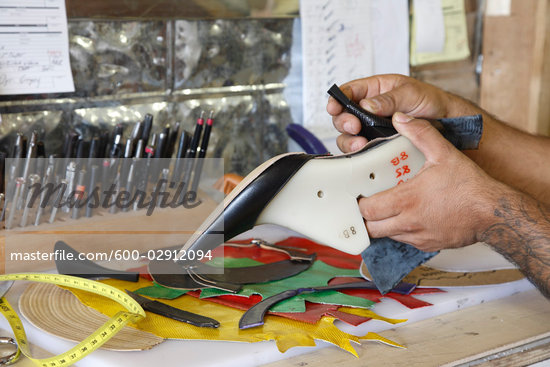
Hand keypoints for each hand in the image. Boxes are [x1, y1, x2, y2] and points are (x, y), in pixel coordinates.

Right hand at [326, 74, 480, 152]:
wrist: (449, 125)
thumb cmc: (431, 102)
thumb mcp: (411, 93)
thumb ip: (388, 99)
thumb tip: (366, 105)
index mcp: (375, 90)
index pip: (348, 92)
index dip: (337, 99)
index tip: (335, 107)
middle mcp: (369, 110)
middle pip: (343, 116)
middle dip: (343, 122)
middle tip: (353, 127)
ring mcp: (371, 129)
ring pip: (348, 136)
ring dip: (349, 140)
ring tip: (359, 144)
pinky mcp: (377, 146)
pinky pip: (361, 150)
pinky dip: (359, 152)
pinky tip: (364, 152)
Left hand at [359, 112, 505, 251]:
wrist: (493, 213)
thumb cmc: (470, 187)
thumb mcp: (444, 152)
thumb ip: (420, 133)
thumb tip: (400, 118)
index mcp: (407, 200)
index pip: (367, 210)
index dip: (360, 203)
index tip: (361, 194)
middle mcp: (409, 222)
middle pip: (371, 228)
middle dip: (366, 217)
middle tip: (369, 204)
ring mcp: (418, 237)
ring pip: (386, 236)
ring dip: (382, 225)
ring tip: (386, 210)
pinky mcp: (427, 246)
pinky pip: (404, 241)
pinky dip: (400, 232)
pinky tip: (407, 217)